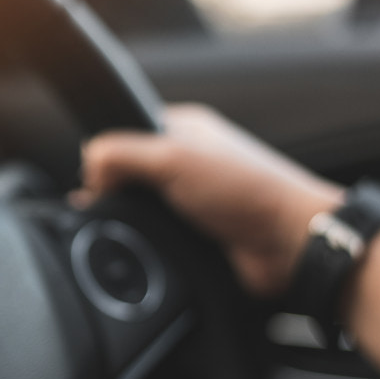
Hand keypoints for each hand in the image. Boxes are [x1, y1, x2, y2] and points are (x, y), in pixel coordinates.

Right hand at [80, 104, 342, 297]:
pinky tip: (147, 247)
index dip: (105, 153)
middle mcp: (187, 163)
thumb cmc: (250, 191)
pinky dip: (146, 244)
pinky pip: (153, 238)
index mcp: (184, 130)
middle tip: (108, 205)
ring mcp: (190, 201)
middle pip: (126, 174)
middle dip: (113, 191)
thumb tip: (88, 165)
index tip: (96, 174)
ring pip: (138, 210)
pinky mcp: (193, 236)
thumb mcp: (173, 157)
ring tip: (132, 228)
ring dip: (131, 221)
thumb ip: (121, 153)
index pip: (125, 132)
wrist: (291, 247)